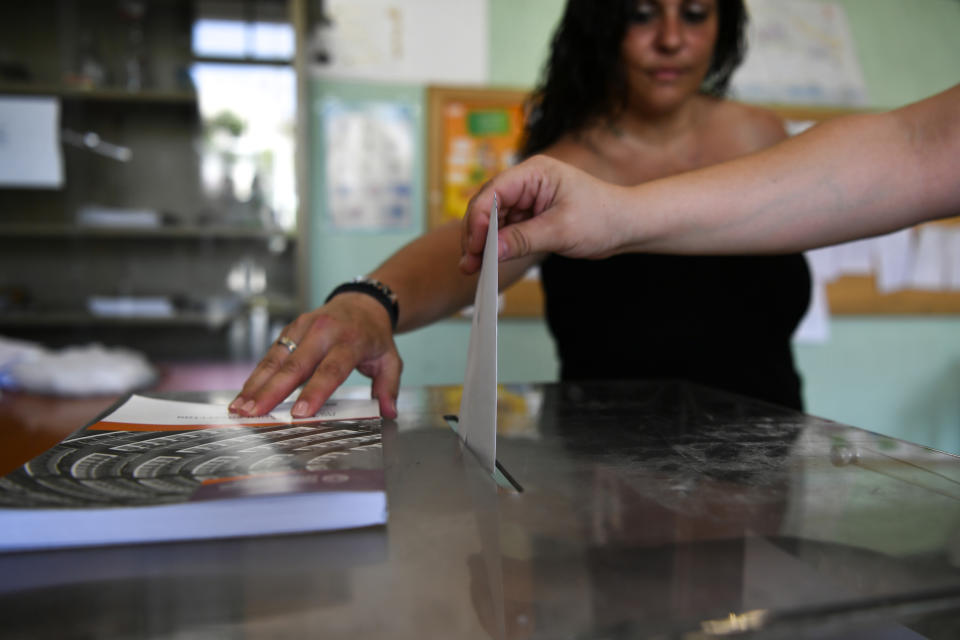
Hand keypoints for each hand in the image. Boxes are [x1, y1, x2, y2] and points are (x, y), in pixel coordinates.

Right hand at [229, 293, 402, 418]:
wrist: (363, 303)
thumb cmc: (374, 336)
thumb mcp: (390, 360)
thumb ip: (388, 387)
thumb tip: (389, 412)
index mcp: (351, 341)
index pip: (331, 369)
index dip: (315, 392)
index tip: (299, 413)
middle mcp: (324, 331)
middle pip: (296, 364)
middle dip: (272, 391)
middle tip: (255, 413)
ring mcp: (304, 327)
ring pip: (277, 358)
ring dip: (256, 384)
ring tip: (240, 406)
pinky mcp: (291, 329)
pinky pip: (272, 353)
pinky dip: (257, 374)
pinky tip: (244, 393)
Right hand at [459, 155, 630, 273]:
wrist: (626, 225)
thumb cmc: (602, 218)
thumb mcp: (561, 230)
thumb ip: (523, 239)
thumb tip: (491, 252)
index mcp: (534, 172)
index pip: (494, 192)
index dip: (479, 220)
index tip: (475, 247)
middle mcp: (526, 182)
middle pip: (487, 206)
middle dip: (476, 234)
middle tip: (468, 263)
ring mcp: (526, 198)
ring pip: (492, 220)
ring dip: (482, 244)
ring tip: (473, 268)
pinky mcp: (529, 215)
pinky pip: (504, 230)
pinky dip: (495, 247)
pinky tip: (486, 263)